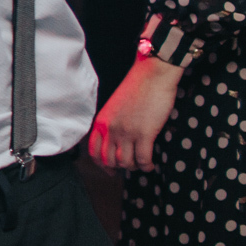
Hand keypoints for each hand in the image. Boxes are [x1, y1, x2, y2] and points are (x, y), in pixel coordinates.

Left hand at [88, 54, 181, 170]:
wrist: (152, 75)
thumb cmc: (137, 88)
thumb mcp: (115, 107)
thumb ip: (112, 123)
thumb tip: (116, 141)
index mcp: (101, 121)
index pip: (94, 151)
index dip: (101, 165)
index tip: (110, 170)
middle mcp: (110, 129)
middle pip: (108, 160)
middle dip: (120, 168)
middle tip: (131, 167)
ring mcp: (126, 132)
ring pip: (125, 163)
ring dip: (135, 167)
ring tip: (142, 164)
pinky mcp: (144, 133)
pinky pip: (142, 159)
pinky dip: (146, 166)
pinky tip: (150, 164)